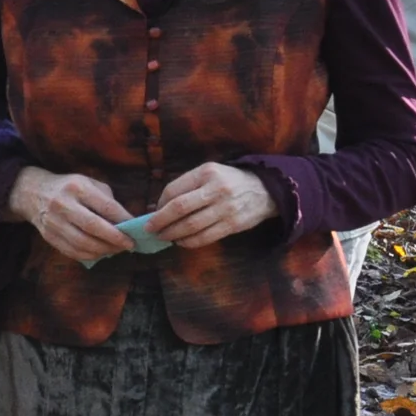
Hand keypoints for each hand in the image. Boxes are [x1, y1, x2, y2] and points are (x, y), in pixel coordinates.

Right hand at [8, 167, 134, 262]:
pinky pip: (72, 251)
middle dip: (115, 238)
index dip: (123, 220)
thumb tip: (126, 222)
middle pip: (92, 227)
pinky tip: (101, 253)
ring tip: (118, 250)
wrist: (33, 193)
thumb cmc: (70, 188)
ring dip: (104, 250)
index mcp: (78, 188)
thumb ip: (107, 200)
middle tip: (130, 245)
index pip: (105, 207)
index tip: (136, 229)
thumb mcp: (89, 183)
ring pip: (82, 242)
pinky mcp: (48, 236)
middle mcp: (63, 205)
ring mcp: (53, 222)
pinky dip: (90, 255)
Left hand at [148, 161, 278, 247]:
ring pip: (191, 226)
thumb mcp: (210, 173)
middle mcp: (217, 189)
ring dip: (172, 234)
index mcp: (207, 173)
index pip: (174, 190)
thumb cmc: (230, 181)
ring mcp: (226, 208)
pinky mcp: (233, 225)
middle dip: (160, 221)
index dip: (159, 204)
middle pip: (179, 208)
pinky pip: (205, 237)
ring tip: (164, 237)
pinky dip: (189, 242)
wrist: (266, 190)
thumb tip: (159, 207)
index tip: (153, 213)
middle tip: (149, 230)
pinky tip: (182, 242)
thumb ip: (187, 186)